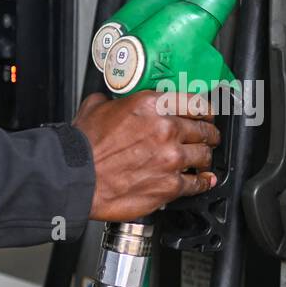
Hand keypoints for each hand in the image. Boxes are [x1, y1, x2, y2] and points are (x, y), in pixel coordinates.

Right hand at [73, 90, 220, 220]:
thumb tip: (114, 101)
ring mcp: (171, 158)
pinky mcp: (170, 185)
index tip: (206, 115)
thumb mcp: (97, 107)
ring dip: (205, 158)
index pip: (195, 103)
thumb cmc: (82, 147)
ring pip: (204, 156)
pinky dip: (202, 182)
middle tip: (209, 137)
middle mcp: (166, 129)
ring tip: (203, 160)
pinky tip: (203, 181)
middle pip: (204, 129)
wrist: (76, 178)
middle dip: (209, 134)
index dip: (205, 110)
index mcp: (152, 105)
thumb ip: (115, 101)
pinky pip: (196, 183)